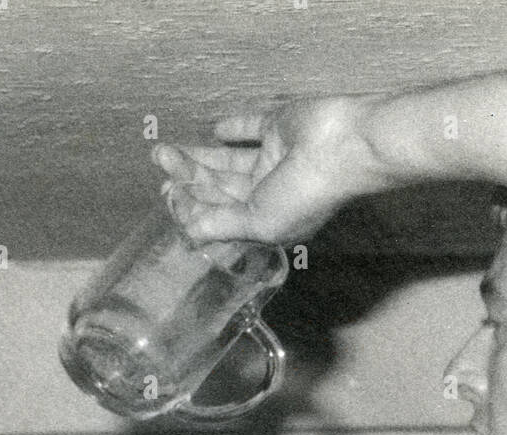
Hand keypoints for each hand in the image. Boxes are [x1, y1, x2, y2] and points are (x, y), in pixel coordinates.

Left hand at [152, 95, 384, 244]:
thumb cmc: (306, 193)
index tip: (169, 195)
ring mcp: (275, 159)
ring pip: (229, 161)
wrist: (344, 145)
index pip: (222, 217)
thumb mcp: (261, 222)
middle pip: (221, 188)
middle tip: (162, 163)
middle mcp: (270, 193)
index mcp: (268, 221)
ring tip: (165, 149)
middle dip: (190, 178)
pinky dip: (234, 129)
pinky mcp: (280, 127)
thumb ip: (223, 225)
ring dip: (199, 156)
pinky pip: (251, 128)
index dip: (194, 208)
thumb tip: (191, 234)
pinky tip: (214, 131)